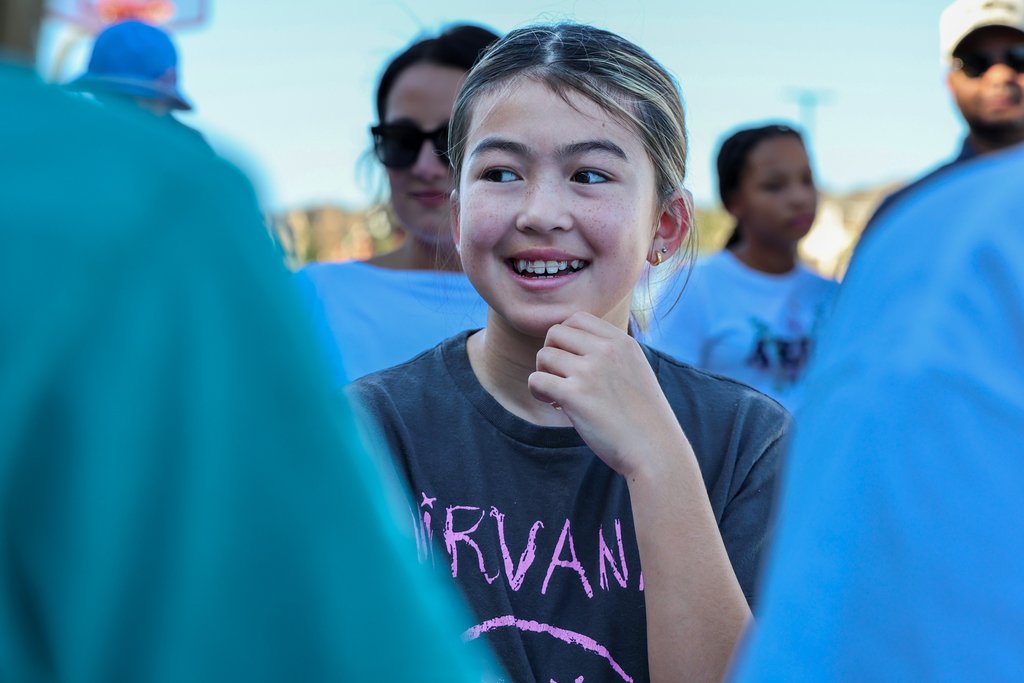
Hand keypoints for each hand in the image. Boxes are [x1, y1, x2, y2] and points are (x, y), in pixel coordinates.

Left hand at [528, 312, 688, 477]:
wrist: (656, 451)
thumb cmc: (644, 418)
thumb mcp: (635, 371)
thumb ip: (610, 354)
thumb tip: (569, 348)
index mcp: (623, 342)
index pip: (577, 319)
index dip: (566, 339)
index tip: (573, 362)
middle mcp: (607, 351)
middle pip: (555, 332)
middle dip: (551, 354)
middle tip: (561, 378)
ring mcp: (591, 372)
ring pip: (544, 356)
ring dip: (544, 375)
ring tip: (559, 396)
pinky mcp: (575, 396)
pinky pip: (537, 381)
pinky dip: (538, 392)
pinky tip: (555, 405)